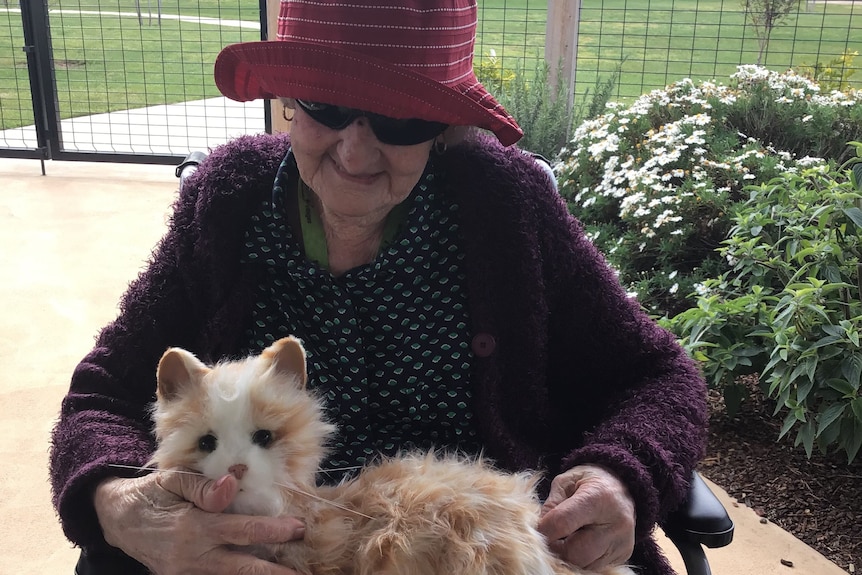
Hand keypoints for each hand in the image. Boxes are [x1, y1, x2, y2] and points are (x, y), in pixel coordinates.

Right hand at [94, 471, 304, 574]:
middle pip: (241, 568)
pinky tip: (259, 571)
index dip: (272, 531)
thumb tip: (236, 480)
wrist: (115, 519)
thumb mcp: (172, 480)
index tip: (298, 528)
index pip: (240, 530)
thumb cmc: (150, 494)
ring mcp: (185, 572)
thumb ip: (204, 486)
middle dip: (274, 572)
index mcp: (192, 527)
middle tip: (302, 572)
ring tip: (289, 574)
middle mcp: (191, 556)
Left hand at [537, 464, 635, 570]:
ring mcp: (622, 543)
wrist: (621, 486)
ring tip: (565, 539)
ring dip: (568, 556)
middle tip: (549, 538)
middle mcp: (616, 523)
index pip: (562, 523)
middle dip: (556, 548)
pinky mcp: (624, 555)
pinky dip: (581, 560)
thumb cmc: (589, 482)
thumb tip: (538, 529)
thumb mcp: (566, 481)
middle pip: (574, 553)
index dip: (543, 530)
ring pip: (584, 565)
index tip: (535, 529)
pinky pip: (594, 568)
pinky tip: (579, 544)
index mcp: (597, 497)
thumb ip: (550, 505)